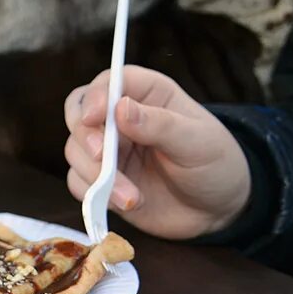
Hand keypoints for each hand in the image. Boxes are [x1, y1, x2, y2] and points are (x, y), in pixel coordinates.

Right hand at [63, 65, 251, 238]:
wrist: (218, 210)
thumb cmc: (215, 164)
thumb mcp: (197, 141)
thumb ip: (160, 125)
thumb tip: (121, 108)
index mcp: (148, 95)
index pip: (109, 82)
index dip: (96, 96)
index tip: (95, 117)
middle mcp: (121, 119)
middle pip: (78, 114)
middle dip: (85, 137)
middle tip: (102, 156)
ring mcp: (109, 151)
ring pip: (75, 151)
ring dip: (95, 174)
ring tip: (131, 196)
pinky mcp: (102, 181)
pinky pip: (78, 183)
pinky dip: (94, 195)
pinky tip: (127, 203)